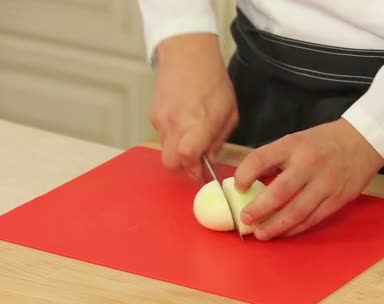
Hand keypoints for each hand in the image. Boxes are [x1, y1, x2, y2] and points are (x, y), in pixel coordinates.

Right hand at [150, 33, 238, 179]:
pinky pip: (161, 134)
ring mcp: (161, 119)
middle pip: (170, 163)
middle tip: (196, 158)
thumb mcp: (229, 112)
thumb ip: (219, 139)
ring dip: (178, 148)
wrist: (187, 53)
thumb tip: (210, 158)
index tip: (203, 171)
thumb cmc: (211, 79)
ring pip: (165, 149)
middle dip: (183, 166)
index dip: (194, 171)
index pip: (187, 159)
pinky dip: (172, 134)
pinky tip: (183, 120)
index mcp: (197, 124)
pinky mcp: (153, 114)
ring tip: (191, 132)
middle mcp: (176, 124)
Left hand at [234, 118, 383, 239]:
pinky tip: (283, 232)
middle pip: (279, 192)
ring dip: (275, 226)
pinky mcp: (337, 199)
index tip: (238, 187)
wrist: (364, 141)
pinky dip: (295, 228)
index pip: (261, 158)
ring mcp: (325, 183)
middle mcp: (309, 164)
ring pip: (296, 212)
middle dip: (258, 210)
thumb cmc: (323, 142)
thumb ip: (274, 160)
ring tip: (260, 234)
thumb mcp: (295, 141)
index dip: (245, 174)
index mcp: (293, 145)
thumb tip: (250, 184)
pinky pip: (312, 219)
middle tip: (245, 220)